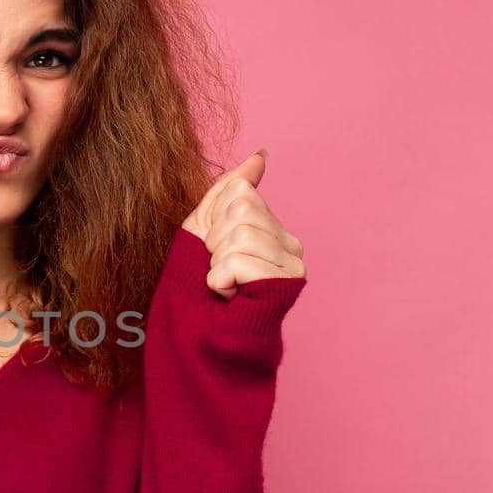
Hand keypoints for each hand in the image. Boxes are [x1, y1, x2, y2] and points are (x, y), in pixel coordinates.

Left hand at [179, 149, 305, 299]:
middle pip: (241, 211)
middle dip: (215, 242)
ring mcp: (292, 265)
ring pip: (240, 236)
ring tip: (224, 284)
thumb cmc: (200, 285)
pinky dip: (219, 280)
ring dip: (216, 263)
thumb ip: (230, 190)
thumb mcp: (206, 229)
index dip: (214, 220)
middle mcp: (290, 244)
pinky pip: (238, 261)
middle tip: (219, 269)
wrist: (200, 336)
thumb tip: (259, 156)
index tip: (215, 249)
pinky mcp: (283, 285)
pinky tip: (229, 295)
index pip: (240, 192)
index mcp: (274, 228)